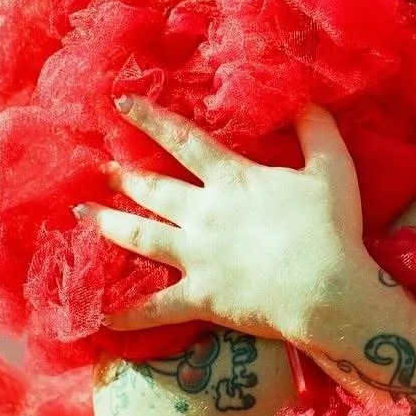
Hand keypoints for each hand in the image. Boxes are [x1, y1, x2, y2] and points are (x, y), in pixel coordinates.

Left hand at [84, 96, 365, 341]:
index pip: (184, 141)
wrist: (326, 289)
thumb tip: (305, 99)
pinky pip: (156, 307)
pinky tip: (100, 315)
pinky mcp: (200, 297)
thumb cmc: (331, 228)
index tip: (121, 103)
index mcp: (232, 180)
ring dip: (109, 224)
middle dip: (124, 176)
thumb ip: (317, 130)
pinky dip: (128, 313)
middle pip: (154, 190)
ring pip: (141, 238)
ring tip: (83, 214)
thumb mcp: (332, 168)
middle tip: (100, 169)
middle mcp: (204, 214)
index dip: (152, 119)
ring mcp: (197, 257)